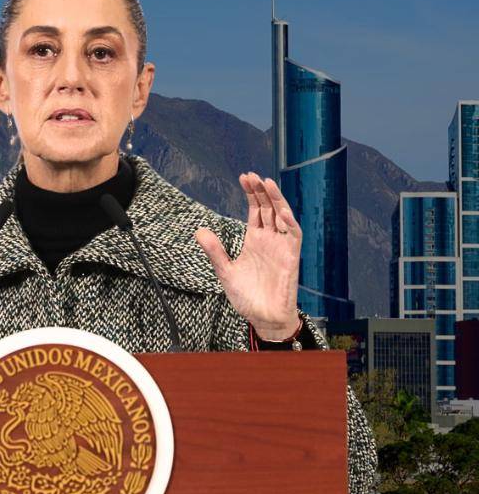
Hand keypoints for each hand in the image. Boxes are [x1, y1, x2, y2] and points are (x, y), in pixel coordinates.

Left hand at [194, 172, 301, 340]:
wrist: (263, 318)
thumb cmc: (247, 296)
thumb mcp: (225, 270)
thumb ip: (214, 250)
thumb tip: (199, 230)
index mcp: (255, 240)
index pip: (255, 210)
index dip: (251, 194)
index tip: (243, 177)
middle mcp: (269, 240)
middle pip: (268, 209)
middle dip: (261, 191)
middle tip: (251, 175)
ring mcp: (281, 248)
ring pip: (283, 217)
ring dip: (276, 200)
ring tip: (266, 183)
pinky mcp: (291, 259)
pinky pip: (293, 237)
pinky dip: (289, 224)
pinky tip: (281, 212)